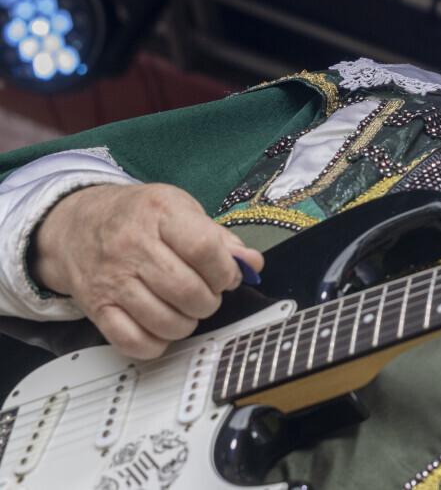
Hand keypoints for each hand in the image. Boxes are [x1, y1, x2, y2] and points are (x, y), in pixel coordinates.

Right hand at [32, 183, 263, 358]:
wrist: (76, 225)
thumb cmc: (137, 216)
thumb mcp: (181, 208)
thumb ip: (219, 237)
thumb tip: (251, 263)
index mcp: (160, 213)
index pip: (203, 248)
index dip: (225, 271)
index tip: (228, 276)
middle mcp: (132, 245)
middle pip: (186, 289)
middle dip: (209, 301)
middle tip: (209, 295)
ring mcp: (112, 278)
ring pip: (163, 320)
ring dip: (187, 323)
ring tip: (188, 310)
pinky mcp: (96, 306)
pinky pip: (131, 341)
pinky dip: (156, 344)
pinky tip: (163, 329)